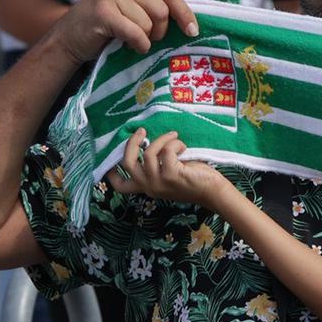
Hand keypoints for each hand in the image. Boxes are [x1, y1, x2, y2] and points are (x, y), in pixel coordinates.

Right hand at [51, 0, 198, 63]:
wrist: (69, 37)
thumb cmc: (107, 27)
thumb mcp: (132, 7)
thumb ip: (154, 6)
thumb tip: (190, 21)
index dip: (184, 14)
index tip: (193, 31)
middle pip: (162, 10)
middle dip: (159, 31)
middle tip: (146, 38)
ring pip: (148, 24)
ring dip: (144, 39)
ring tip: (128, 39)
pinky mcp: (103, 12)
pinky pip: (136, 33)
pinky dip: (137, 45)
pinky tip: (127, 46)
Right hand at [107, 128, 222, 205]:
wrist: (212, 191)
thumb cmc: (192, 178)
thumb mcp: (167, 172)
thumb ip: (155, 164)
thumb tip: (145, 139)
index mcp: (147, 187)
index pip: (121, 186)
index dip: (110, 173)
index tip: (110, 158)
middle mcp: (149, 187)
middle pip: (127, 162)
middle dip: (132, 142)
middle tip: (142, 131)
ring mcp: (159, 182)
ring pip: (148, 153)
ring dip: (162, 140)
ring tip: (174, 138)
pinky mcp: (171, 175)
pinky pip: (166, 150)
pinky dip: (174, 144)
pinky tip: (183, 147)